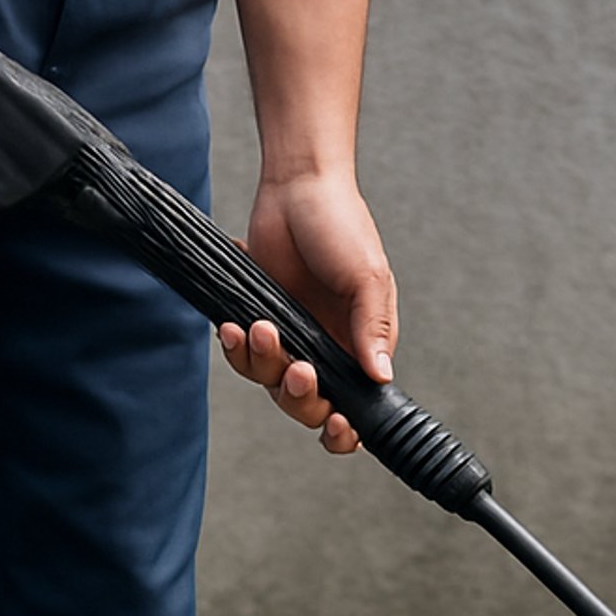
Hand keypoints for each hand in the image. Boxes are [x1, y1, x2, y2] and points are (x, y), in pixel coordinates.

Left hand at [218, 173, 397, 455]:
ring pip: (271, 384)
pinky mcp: (257, 322)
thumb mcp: (367, 277)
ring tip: (259, 328)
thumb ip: (373, 329)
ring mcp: (291, 339)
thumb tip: (382, 377)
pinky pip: (243, 356)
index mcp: (360, 349)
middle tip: (298, 368)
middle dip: (300, 398)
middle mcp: (325, 351)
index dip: (345, 431)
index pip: (356, 409)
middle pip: (309, 407)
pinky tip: (232, 328)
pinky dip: (236, 349)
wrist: (297, 185)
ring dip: (263, 365)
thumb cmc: (341, 225)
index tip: (338, 423)